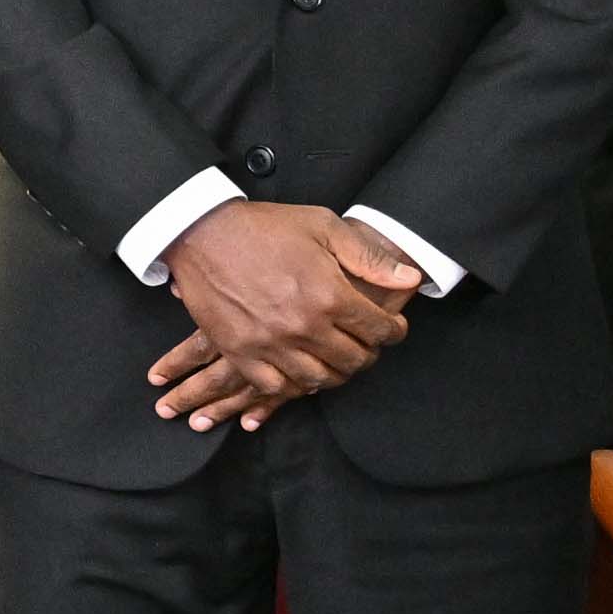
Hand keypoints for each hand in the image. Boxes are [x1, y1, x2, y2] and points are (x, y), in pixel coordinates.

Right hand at [147, 200, 419, 430]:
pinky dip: (291, 385)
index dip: (394, 331)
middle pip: (353, 360)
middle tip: (366, 345)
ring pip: (318, 379)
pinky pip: (274, 386)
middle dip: (368, 354)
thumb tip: (411, 279)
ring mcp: (270, 343)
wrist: (201, 232)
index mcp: (329, 295)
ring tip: (335, 360)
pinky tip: (298, 371)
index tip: (392, 328)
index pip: (380, 330)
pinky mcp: (240, 351)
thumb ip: (369, 257)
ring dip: (334, 373)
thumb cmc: (265, 227)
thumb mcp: (324, 227)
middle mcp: (304, 326)